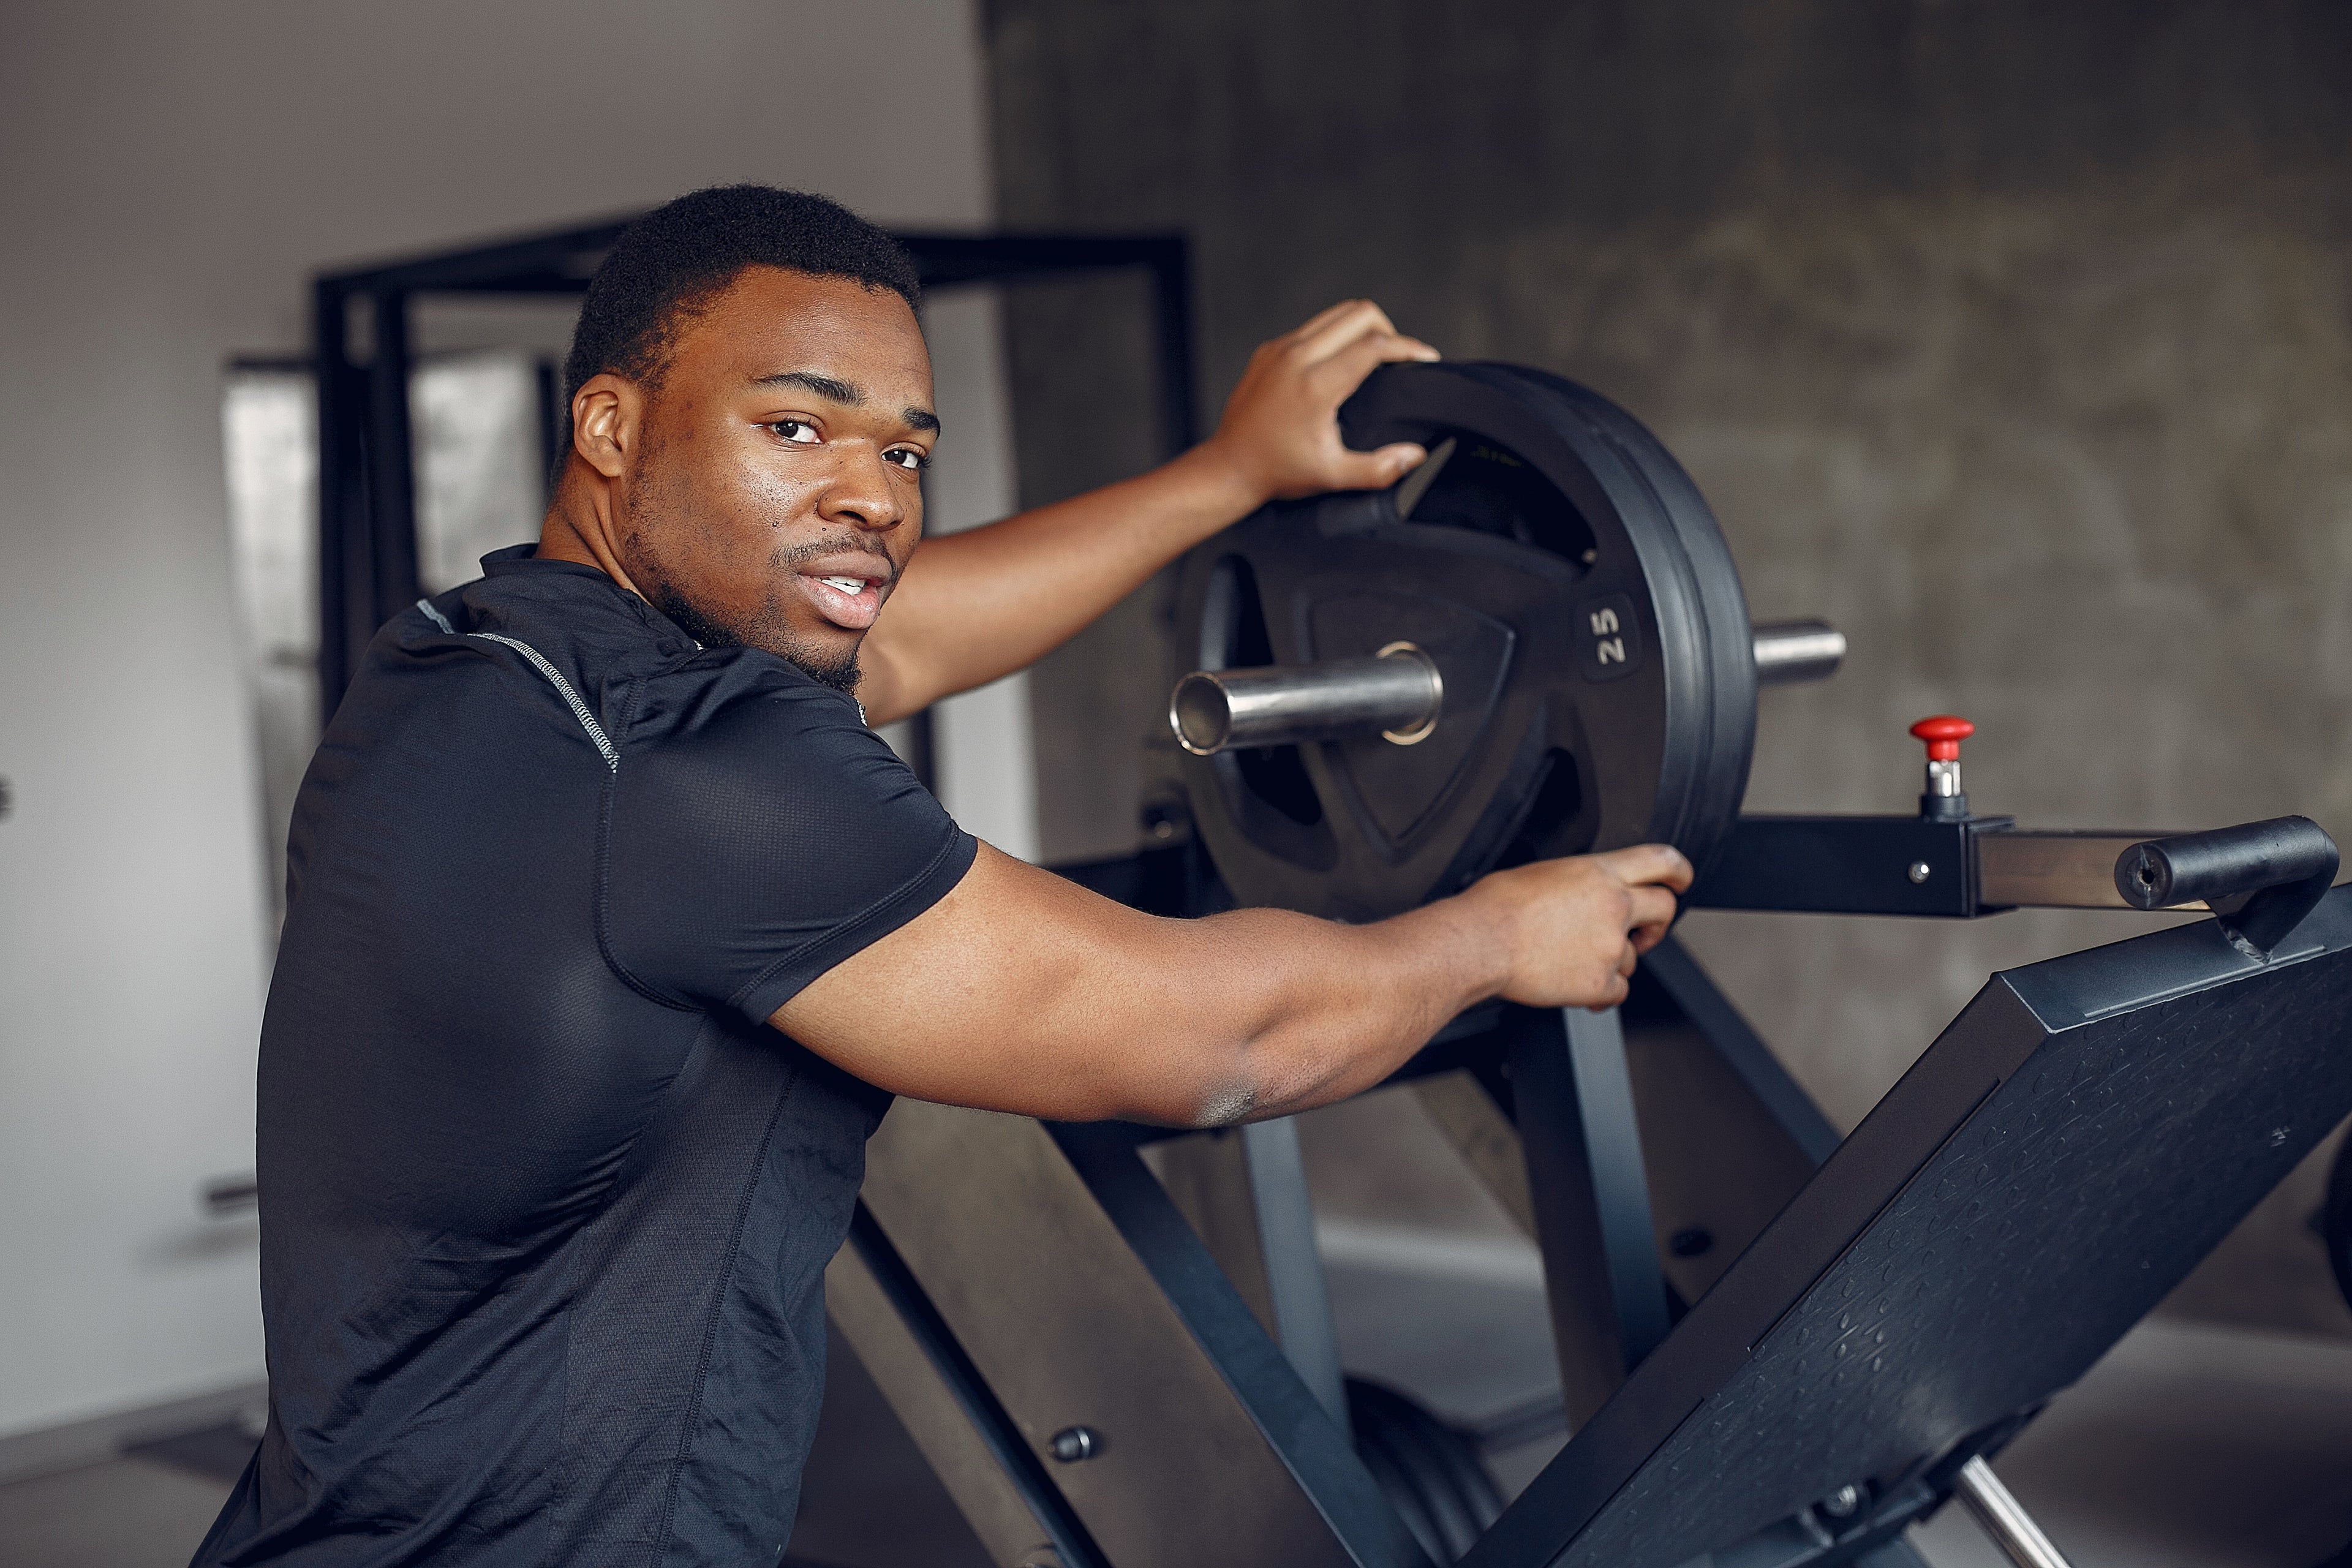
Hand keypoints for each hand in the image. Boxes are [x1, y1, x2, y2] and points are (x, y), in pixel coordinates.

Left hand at [1201, 301, 1440, 504]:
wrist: (1229, 467)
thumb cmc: (1276, 471)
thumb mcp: (1333, 476)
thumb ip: (1380, 468)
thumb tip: (1415, 456)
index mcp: (1316, 384)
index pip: (1375, 345)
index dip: (1409, 348)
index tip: (1425, 358)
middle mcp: (1296, 357)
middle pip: (1359, 313)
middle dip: (1388, 330)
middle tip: (1398, 358)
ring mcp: (1279, 349)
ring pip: (1335, 314)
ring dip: (1361, 328)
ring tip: (1373, 356)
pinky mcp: (1268, 350)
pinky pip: (1311, 326)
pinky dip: (1334, 335)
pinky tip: (1338, 362)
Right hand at [1467, 844, 1693, 1010]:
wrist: (1479, 942)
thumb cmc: (1495, 907)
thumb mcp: (1542, 873)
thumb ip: (1577, 881)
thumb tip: (1579, 892)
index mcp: (1598, 873)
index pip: (1660, 861)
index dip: (1679, 871)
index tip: (1680, 881)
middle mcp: (1613, 905)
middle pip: (1664, 909)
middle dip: (1656, 924)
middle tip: (1642, 933)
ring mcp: (1610, 945)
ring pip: (1633, 958)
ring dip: (1612, 962)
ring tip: (1575, 962)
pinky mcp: (1600, 982)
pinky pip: (1616, 992)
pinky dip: (1599, 993)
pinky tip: (1576, 987)